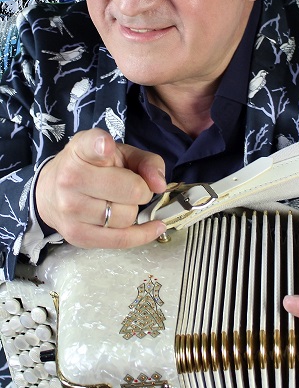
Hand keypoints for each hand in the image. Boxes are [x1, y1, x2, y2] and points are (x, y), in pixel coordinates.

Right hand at [35, 128, 166, 248]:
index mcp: (81, 150)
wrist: (50, 192)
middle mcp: (71, 179)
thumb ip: (146, 161)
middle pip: (130, 190)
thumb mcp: (119, 153)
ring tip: (122, 202)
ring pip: (126, 217)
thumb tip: (159, 185)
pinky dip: (142, 235)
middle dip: (141, 190)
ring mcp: (71, 209)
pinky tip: (154, 227)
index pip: (91, 147)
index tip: (106, 147)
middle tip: (133, 186)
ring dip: (133, 210)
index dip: (102, 147)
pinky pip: (120, 240)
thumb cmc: (92, 167)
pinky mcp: (77, 235)